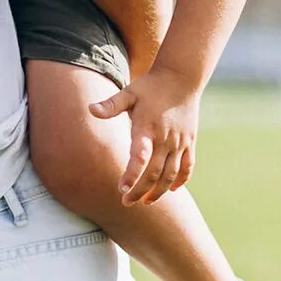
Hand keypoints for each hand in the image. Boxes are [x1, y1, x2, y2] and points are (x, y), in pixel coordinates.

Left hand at [89, 67, 202, 205]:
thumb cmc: (150, 86)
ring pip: (172, 174)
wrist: (181, 78)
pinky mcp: (190, 142)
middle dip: (141, 190)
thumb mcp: (129, 93)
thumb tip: (90, 109)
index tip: (121, 189)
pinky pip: (187, 166)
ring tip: (146, 202)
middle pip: (155, 172)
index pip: (140, 157)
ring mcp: (180, 142)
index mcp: (148, 128)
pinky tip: (171, 190)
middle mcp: (165, 138)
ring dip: (159, 191)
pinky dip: (181, 180)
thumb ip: (111, 105)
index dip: (131, 175)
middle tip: (126, 202)